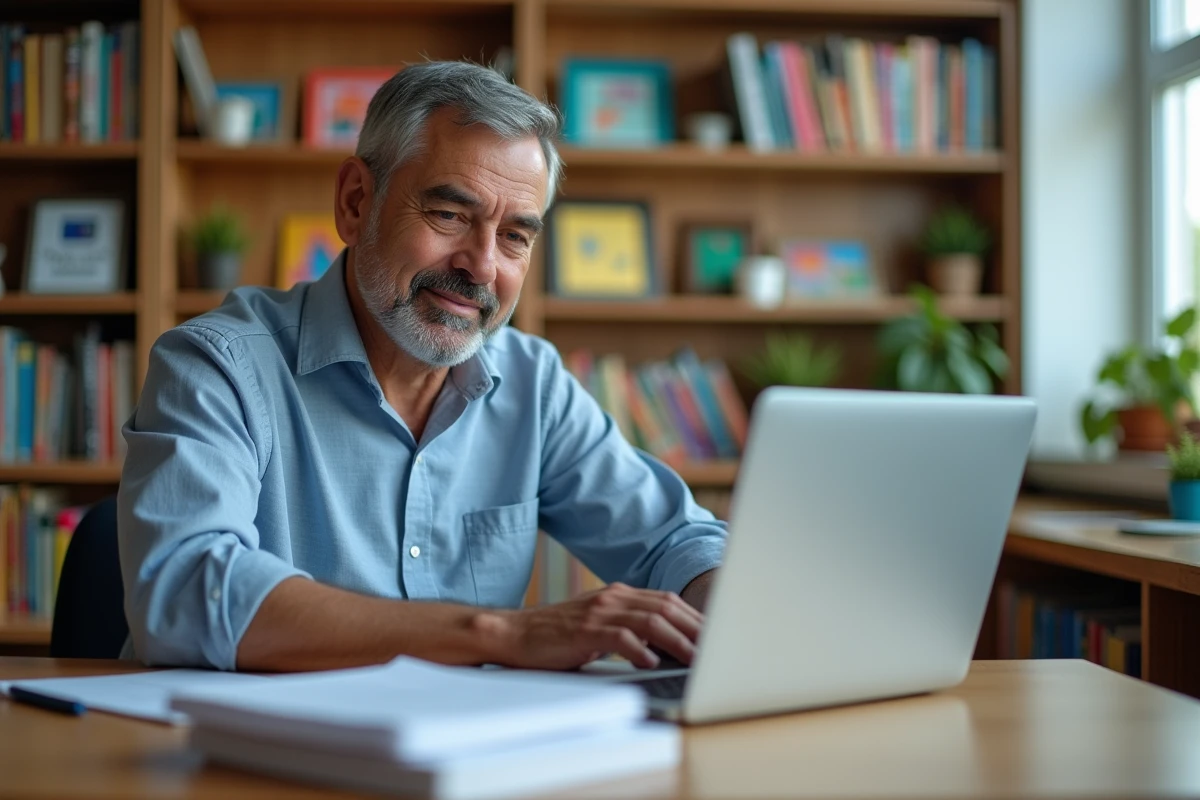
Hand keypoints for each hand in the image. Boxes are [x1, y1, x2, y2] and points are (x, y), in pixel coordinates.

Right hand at [487, 583, 703, 670]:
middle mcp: (613, 597)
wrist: (515, 634)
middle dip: (694, 628)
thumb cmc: (559, 636)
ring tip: (694, 659)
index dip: (694, 617)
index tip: (715, 635)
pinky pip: (620, 637)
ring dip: (676, 641)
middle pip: (665, 607)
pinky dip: (640, 650)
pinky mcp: (584, 630)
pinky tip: (651, 662)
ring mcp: (598, 612)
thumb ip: (629, 628)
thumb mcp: (599, 625)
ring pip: (649, 621)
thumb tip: (666, 646)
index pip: (667, 601)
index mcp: (619, 594)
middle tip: (716, 648)